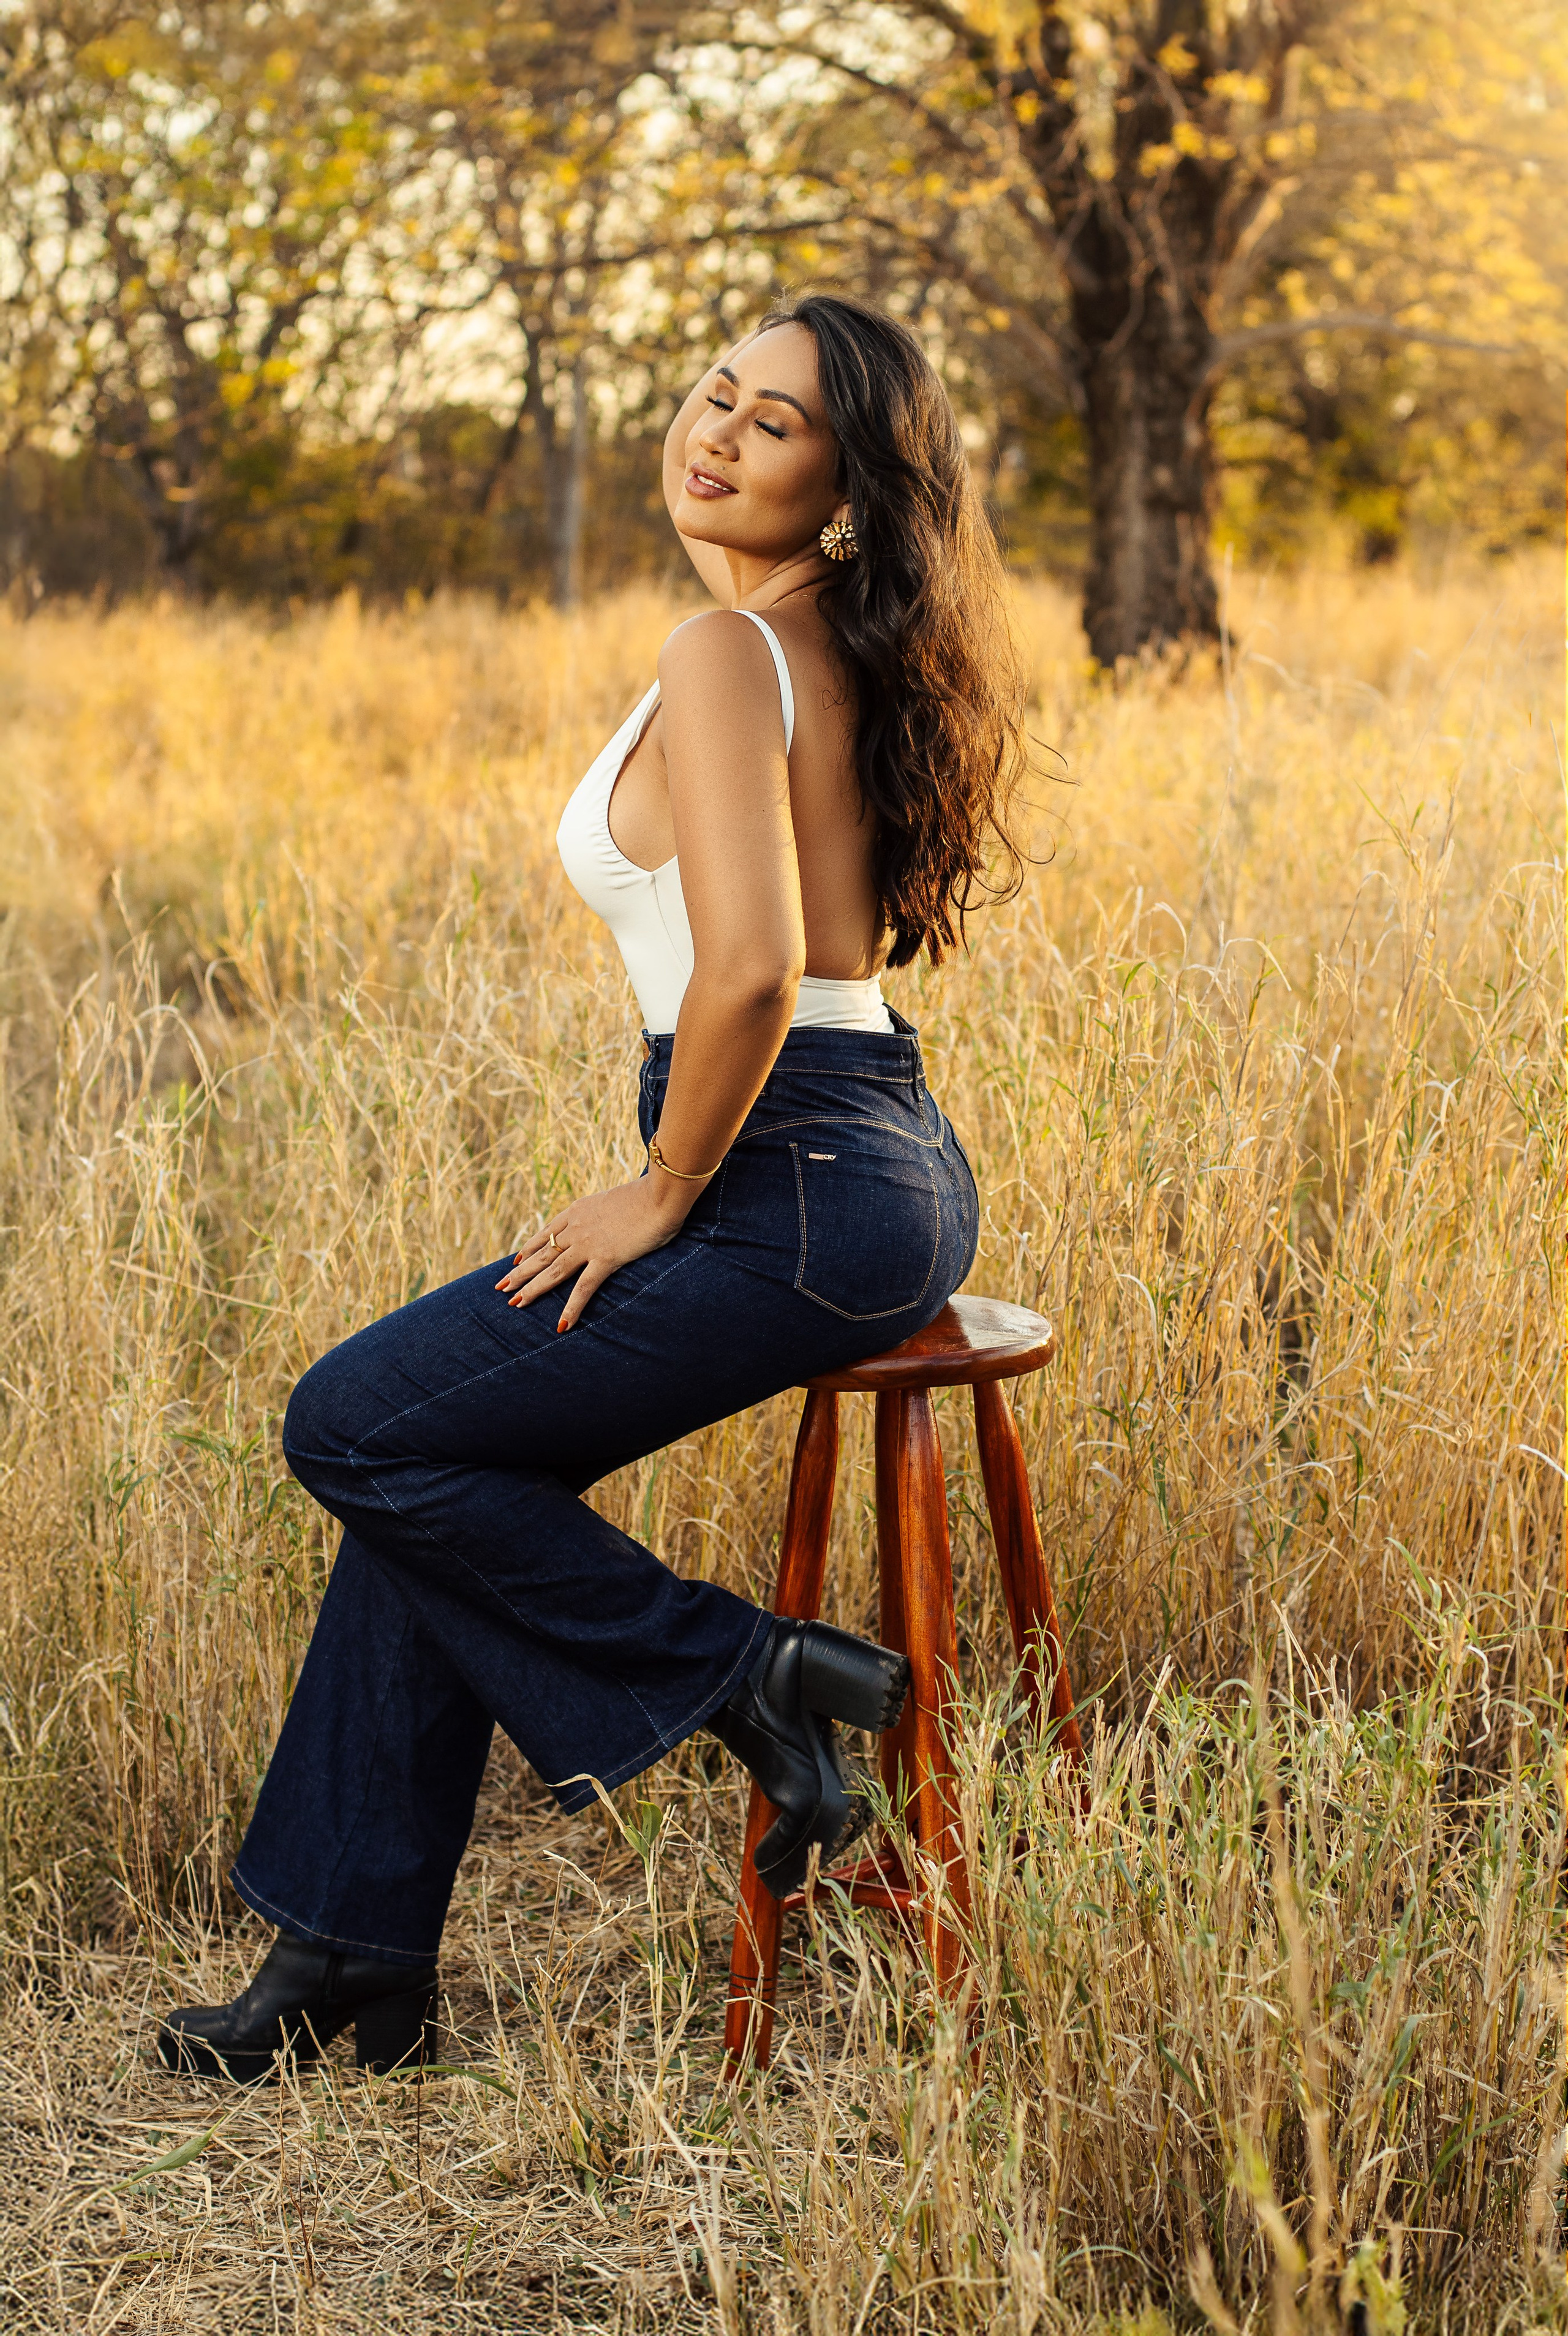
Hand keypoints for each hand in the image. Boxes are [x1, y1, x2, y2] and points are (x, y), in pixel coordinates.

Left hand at [496, 1177, 687, 1331]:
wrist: (661, 1194)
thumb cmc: (648, 1195)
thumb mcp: (617, 1200)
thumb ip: (606, 1212)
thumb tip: (609, 1218)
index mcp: (578, 1210)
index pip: (546, 1232)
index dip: (528, 1248)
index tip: (515, 1260)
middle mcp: (577, 1227)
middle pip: (541, 1253)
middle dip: (519, 1272)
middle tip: (501, 1286)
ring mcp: (589, 1243)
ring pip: (553, 1270)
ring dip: (532, 1288)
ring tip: (515, 1302)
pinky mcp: (606, 1258)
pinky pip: (584, 1289)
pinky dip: (571, 1309)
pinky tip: (561, 1325)